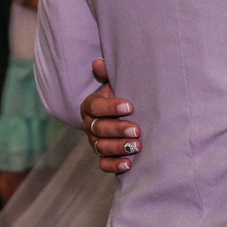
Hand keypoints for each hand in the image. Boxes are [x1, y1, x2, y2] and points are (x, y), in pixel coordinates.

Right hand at [81, 58, 140, 173]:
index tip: (130, 106)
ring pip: (101, 147)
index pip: (96, 106)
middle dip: (118, 129)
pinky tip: (128, 164)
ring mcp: (95, 142)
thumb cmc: (123, 94)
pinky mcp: (103, 156)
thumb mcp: (116, 82)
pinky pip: (104, 164)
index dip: (111, 107)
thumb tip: (98, 62)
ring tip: (137, 146)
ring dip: (119, 147)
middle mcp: (89, 125)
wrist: (127, 113)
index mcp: (91, 105)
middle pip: (99, 128)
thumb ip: (108, 74)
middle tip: (137, 129)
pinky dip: (114, 165)